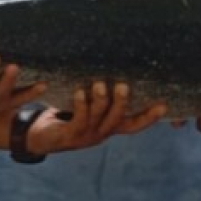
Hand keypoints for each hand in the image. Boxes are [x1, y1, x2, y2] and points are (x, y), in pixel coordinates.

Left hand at [27, 81, 166, 156]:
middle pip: (118, 120)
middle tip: (123, 85)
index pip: (134, 124)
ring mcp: (86, 136)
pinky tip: (79, 92)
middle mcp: (101, 133)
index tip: (164, 105)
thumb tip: (113, 63)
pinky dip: (81, 105)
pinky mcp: (69, 136)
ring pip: (98, 118)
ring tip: (99, 84)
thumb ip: (101, 92)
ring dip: (100, 100)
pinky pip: (78, 119)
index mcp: (109, 127)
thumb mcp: (87, 104)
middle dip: (122, 102)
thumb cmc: (64, 115)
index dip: (149, 117)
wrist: (37, 136)